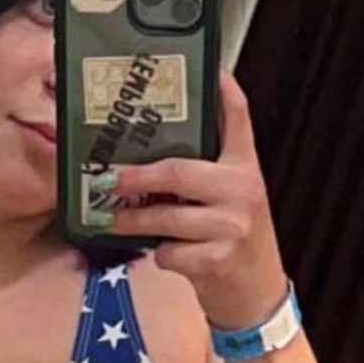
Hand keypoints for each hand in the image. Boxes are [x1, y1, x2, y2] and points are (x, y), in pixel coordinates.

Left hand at [104, 69, 289, 329]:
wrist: (256, 296)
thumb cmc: (234, 243)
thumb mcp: (230, 200)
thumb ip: (206, 173)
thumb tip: (150, 153)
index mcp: (245, 169)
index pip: (237, 118)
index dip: (220, 89)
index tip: (202, 66)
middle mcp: (242, 191)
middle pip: (179, 170)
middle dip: (136, 175)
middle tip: (107, 176)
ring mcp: (231, 226)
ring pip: (165, 216)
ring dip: (130, 220)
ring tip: (107, 216)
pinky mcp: (216, 260)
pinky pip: (168, 251)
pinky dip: (160, 254)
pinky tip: (168, 255)